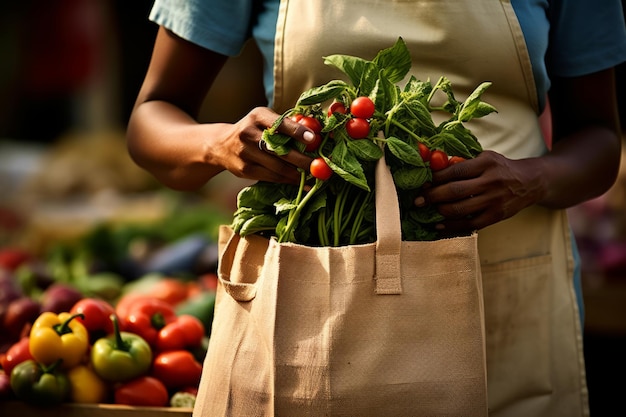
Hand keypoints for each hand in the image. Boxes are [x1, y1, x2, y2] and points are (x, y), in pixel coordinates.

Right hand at [214, 107, 314, 183]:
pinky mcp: (245, 170)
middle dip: (302, 159)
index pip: (280, 124)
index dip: (297, 131)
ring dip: (298, 173)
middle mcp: (248, 132)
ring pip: (277, 166)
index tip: (313, 139)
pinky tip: (300, 182)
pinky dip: (288, 180)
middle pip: (280, 149)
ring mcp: (245, 152)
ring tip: (313, 176)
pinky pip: (271, 177)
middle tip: (318, 165)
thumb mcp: (264, 119)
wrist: (221, 145)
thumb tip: (316, 134)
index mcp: (257, 116)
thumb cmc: (254, 130)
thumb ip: (286, 125)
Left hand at [417, 150, 544, 232]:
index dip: (435, 178)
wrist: (530, 182)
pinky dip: (452, 226)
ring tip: (426, 211)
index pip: (455, 171)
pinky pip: (470, 224)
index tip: (422, 183)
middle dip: (432, 196)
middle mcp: (491, 181)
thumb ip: (463, 162)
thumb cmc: (500, 168)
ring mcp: (494, 200)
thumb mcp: (485, 157)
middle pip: (455, 191)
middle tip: (418, 200)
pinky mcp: (496, 216)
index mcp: (486, 163)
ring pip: (460, 209)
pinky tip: (439, 225)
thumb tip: (432, 164)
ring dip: (439, 211)